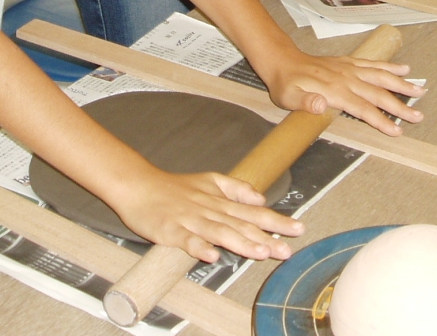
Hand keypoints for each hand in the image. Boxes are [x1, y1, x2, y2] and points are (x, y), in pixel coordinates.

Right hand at [112, 168, 302, 262]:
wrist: (138, 185)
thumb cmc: (174, 187)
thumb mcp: (209, 180)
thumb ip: (236, 189)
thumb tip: (260, 197)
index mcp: (219, 200)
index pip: (252, 212)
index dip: (275, 220)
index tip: (298, 229)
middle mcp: (209, 210)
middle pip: (240, 224)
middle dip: (265, 237)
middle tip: (287, 250)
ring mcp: (190, 220)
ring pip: (218, 232)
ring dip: (240, 243)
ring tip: (261, 253)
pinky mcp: (170, 230)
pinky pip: (186, 240)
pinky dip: (199, 247)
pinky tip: (212, 256)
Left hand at [258, 46, 426, 135]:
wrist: (283, 61)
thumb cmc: (286, 84)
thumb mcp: (288, 98)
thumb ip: (305, 103)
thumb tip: (321, 105)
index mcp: (334, 91)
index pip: (363, 108)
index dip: (381, 121)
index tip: (397, 131)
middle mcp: (346, 79)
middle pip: (378, 93)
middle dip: (400, 106)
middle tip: (419, 116)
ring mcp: (349, 69)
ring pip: (381, 76)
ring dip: (401, 84)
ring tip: (420, 91)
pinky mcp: (349, 63)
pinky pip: (373, 64)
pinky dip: (390, 66)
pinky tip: (405, 67)